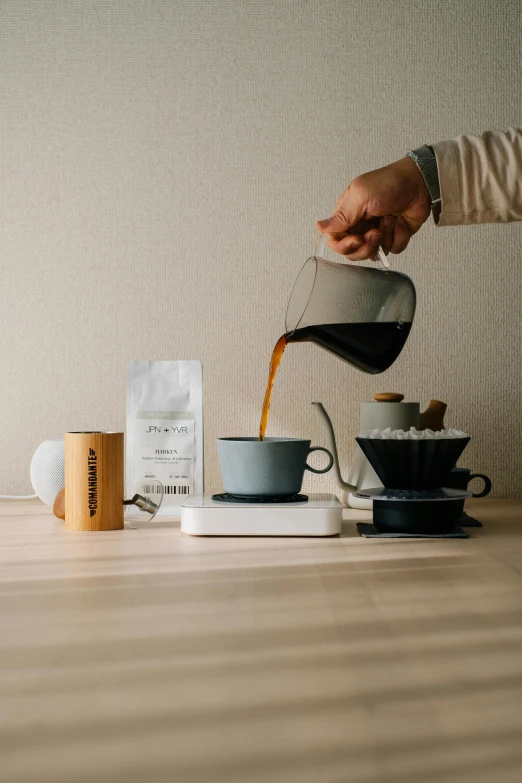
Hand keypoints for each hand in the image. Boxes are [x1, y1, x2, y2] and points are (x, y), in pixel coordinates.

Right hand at [316, 157, 430, 258]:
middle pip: (353, 252)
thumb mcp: (360, 196)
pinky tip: (400, 222)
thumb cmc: (389, 183)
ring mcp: (376, 233)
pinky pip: (392, 250)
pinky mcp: (393, 237)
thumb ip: (341, 216)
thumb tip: (319, 227)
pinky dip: (398, 237)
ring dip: (384, 238)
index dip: (344, 246)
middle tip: (376, 233)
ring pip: (372, 254)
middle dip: (365, 246)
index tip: (356, 239)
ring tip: (389, 220)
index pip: (335, 241)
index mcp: (347, 215)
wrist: (420, 183)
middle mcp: (360, 226)